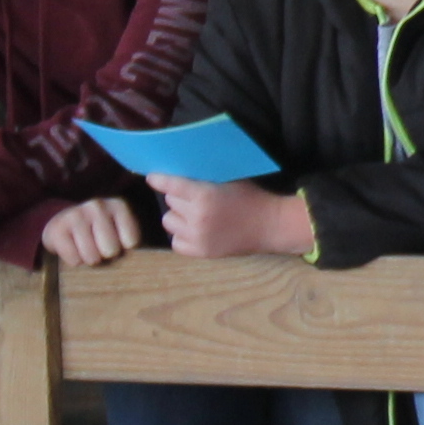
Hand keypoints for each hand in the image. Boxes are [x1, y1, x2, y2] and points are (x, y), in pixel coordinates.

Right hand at [36, 193, 145, 268]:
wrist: (62, 224)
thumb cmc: (99, 234)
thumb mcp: (120, 232)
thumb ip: (131, 243)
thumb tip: (135, 263)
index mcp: (118, 206)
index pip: (132, 242)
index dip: (123, 248)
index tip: (116, 241)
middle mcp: (97, 206)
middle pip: (111, 251)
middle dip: (105, 255)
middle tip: (98, 245)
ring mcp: (75, 215)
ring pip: (92, 258)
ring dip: (89, 259)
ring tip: (85, 246)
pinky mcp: (57, 229)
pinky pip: (74, 260)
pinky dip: (74, 260)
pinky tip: (72, 247)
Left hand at [153, 174, 314, 260]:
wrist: (271, 226)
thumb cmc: (251, 198)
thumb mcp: (229, 180)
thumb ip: (203, 178)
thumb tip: (177, 172)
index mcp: (204, 196)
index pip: (169, 185)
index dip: (159, 180)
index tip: (152, 178)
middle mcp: (197, 217)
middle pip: (170, 202)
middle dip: (179, 198)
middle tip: (193, 198)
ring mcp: (198, 237)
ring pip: (169, 222)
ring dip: (178, 217)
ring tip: (194, 216)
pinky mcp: (201, 252)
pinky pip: (176, 242)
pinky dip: (183, 236)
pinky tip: (196, 231)